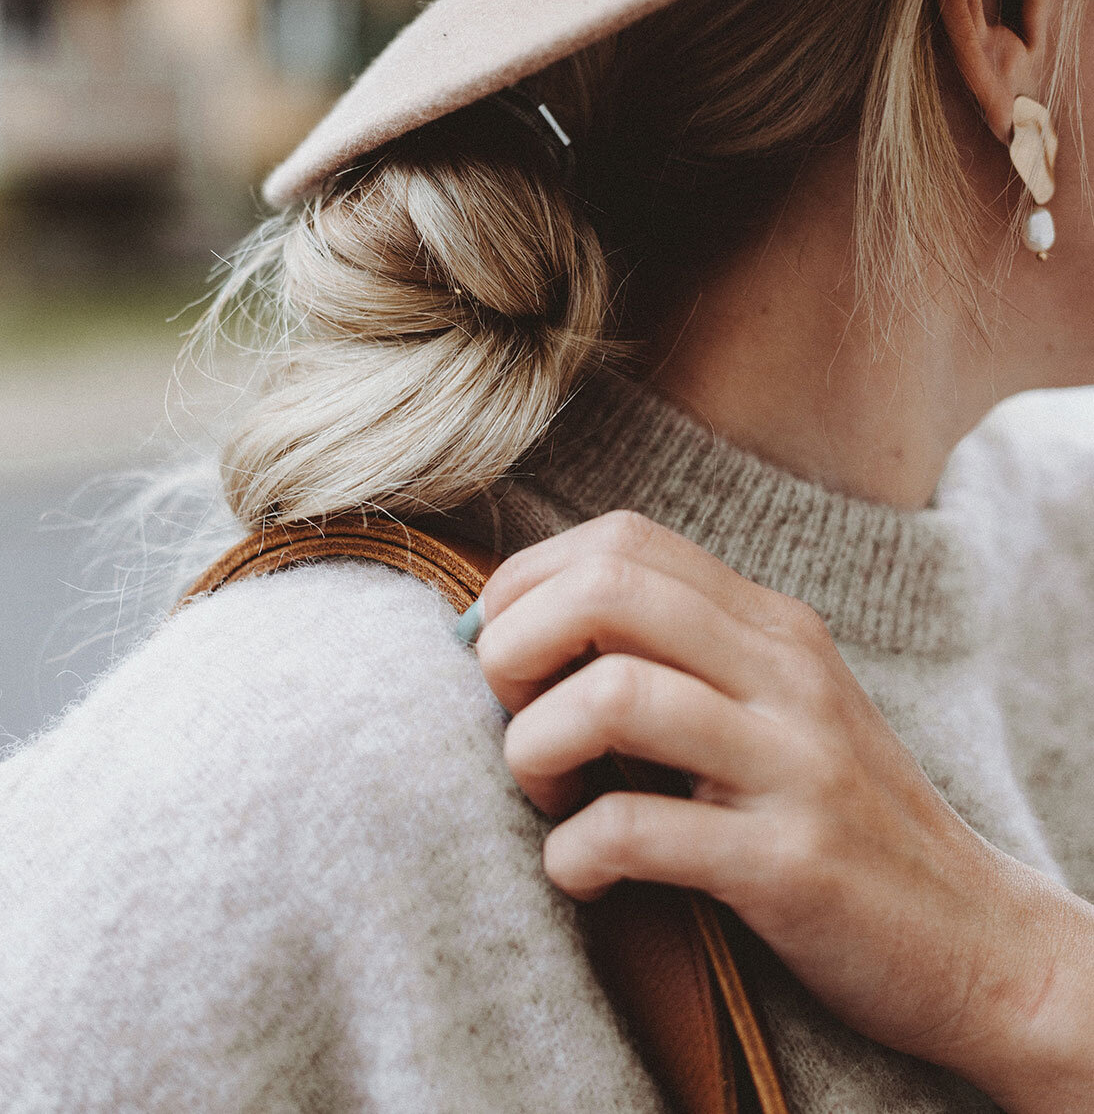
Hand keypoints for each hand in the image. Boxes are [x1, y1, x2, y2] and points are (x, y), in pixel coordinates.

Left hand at [474, 510, 1093, 1113]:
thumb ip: (676, 657)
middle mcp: (783, 671)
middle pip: (606, 588)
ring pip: (612, 695)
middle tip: (513, 717)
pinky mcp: (789, 862)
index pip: (620, 539)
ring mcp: (791, 761)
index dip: (527, 583)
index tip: (501, 653)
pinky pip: (636, 830)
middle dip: (515, 646)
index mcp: (770, 624)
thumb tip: (514, 632)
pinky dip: (573, 853)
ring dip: (535, 749)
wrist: (975, 936)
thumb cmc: (835, 816)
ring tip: (552, 799)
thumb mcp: (772, 706)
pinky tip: (582, 873)